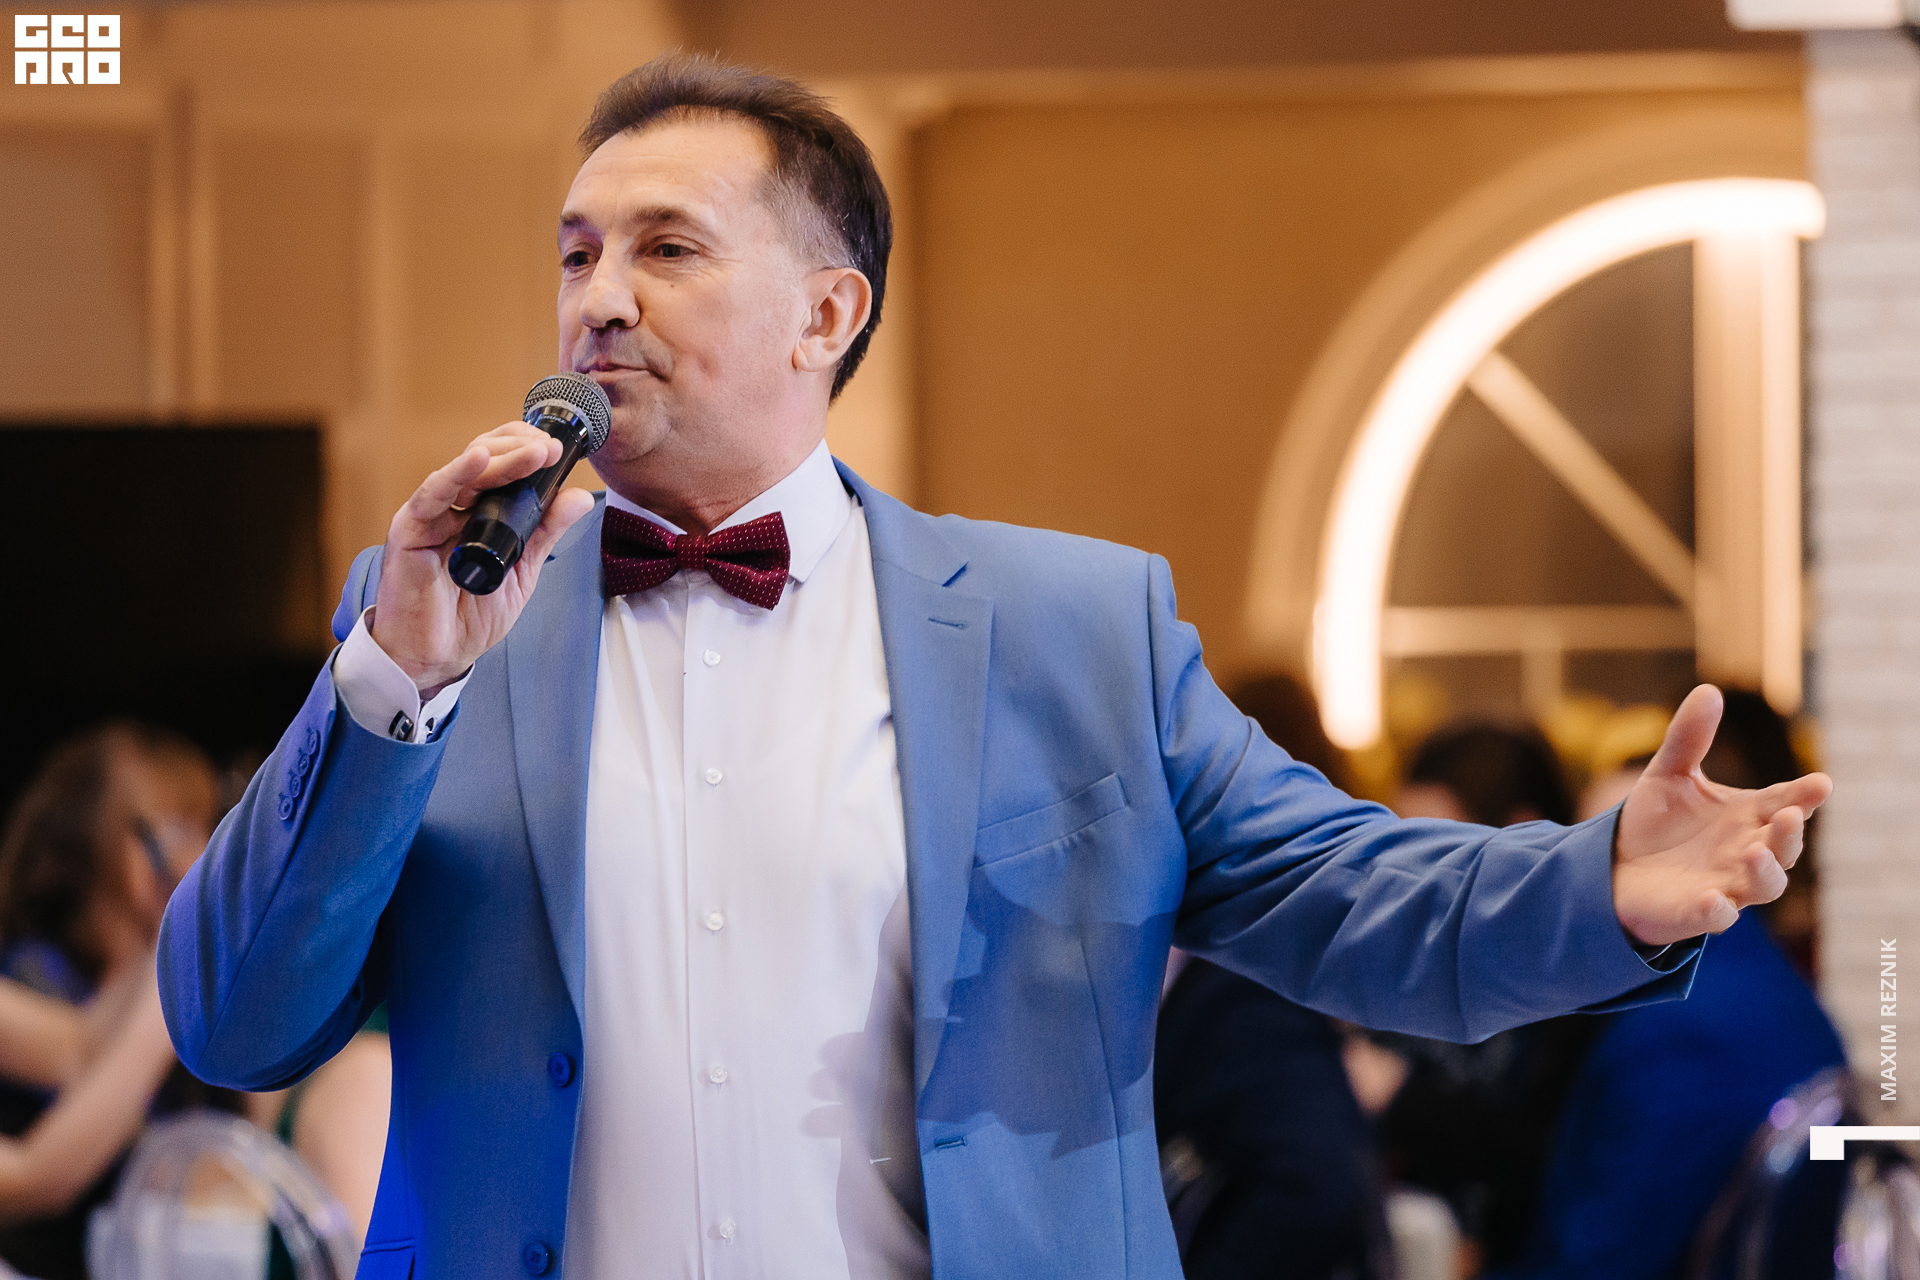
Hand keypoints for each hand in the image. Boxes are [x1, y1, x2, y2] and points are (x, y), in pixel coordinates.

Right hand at [370, 422, 596, 695]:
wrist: (438, 656)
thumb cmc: (470, 614)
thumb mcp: (522, 570)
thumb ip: (545, 531)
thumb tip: (579, 497)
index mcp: (478, 512)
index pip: (501, 465)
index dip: (527, 451)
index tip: (561, 452)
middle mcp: (453, 506)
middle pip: (485, 460)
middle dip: (521, 449)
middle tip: (553, 450)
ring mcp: (431, 515)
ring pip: (465, 472)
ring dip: (502, 458)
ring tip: (535, 452)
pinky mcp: (409, 530)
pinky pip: (431, 495)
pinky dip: (455, 474)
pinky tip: (478, 459)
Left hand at [1612, 684, 1831, 945]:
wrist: (1613, 868)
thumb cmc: (1654, 825)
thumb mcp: (1668, 775)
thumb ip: (1688, 738)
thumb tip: (1709, 689)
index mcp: (1745, 817)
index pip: (1783, 803)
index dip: (1803, 796)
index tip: (1820, 783)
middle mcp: (1744, 852)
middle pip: (1782, 848)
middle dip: (1789, 834)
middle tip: (1788, 815)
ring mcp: (1725, 885)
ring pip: (1763, 886)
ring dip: (1765, 871)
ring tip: (1754, 852)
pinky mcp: (1695, 913)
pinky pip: (1715, 919)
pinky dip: (1717, 911)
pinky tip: (1713, 900)